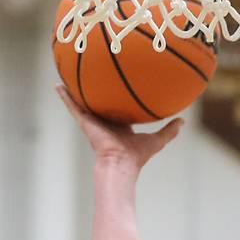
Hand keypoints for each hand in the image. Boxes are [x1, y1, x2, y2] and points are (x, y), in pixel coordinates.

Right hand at [56, 85, 182, 167]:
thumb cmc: (137, 157)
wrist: (121, 164)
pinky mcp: (85, 121)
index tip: (117, 88)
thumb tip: (182, 122)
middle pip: (99, 103)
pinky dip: (65, 97)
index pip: (117, 109)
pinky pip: (73, 106)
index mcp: (119, 126)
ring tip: (67, 75)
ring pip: (83, 102)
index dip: (117, 98)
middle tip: (92, 74)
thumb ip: (169, 131)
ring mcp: (93, 121)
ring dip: (75, 91)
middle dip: (95, 91)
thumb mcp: (157, 140)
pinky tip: (57, 85)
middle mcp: (105, 122)